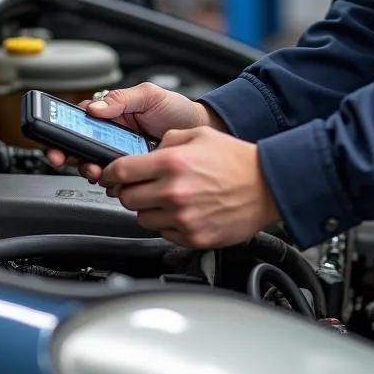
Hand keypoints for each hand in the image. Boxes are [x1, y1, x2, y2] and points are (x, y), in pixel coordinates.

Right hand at [43, 83, 226, 180]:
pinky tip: (115, 182)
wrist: (202, 133)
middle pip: (79, 146)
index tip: (56, 142)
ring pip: (93, 165)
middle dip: (70, 155)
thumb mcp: (150, 95)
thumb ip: (123, 99)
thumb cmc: (176, 110)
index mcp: (111, 112)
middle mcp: (110, 133)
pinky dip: (110, 183)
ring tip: (99, 172)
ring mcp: (120, 154)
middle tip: (73, 161)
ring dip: (90, 170)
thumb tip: (95, 108)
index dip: (62, 130)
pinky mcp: (134, 172)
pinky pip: (115, 179)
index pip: (78, 119)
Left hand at [99, 127, 279, 247]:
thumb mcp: (199, 135)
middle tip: (141, 185)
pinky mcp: (192, 237)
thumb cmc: (237, 161)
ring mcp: (182, 218)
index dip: (108, 173)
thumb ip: (168, 140)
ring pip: (142, 219)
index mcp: (171, 164)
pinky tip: (183, 211)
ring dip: (148, 208)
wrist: (266, 186)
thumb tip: (148, 151)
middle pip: (126, 198)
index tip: (107, 175)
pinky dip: (167, 224)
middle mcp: (173, 193)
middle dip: (129, 190)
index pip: (120, 172)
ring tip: (168, 198)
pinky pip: (163, 234)